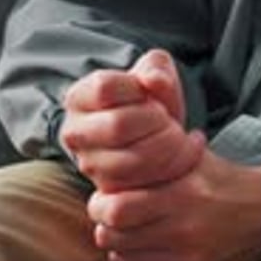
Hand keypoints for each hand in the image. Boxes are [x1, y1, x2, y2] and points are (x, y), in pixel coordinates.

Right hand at [61, 50, 203, 192]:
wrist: (157, 140)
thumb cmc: (151, 103)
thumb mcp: (155, 75)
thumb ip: (156, 69)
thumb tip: (154, 81)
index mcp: (79, 97)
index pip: (106, 88)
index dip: (137, 89)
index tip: (151, 92)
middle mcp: (74, 133)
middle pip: (119, 125)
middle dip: (157, 121)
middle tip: (171, 119)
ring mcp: (89, 165)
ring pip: (132, 159)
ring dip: (169, 147)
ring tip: (181, 136)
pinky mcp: (108, 191)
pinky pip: (142, 185)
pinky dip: (173, 168)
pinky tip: (185, 154)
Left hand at [88, 148, 260, 260]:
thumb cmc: (222, 181)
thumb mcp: (192, 158)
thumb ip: (152, 158)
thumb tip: (109, 156)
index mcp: (183, 195)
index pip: (115, 210)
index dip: (100, 205)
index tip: (103, 200)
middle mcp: (185, 231)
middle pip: (114, 237)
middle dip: (105, 225)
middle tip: (110, 218)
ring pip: (124, 260)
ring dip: (119, 246)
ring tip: (129, 232)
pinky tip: (146, 249)